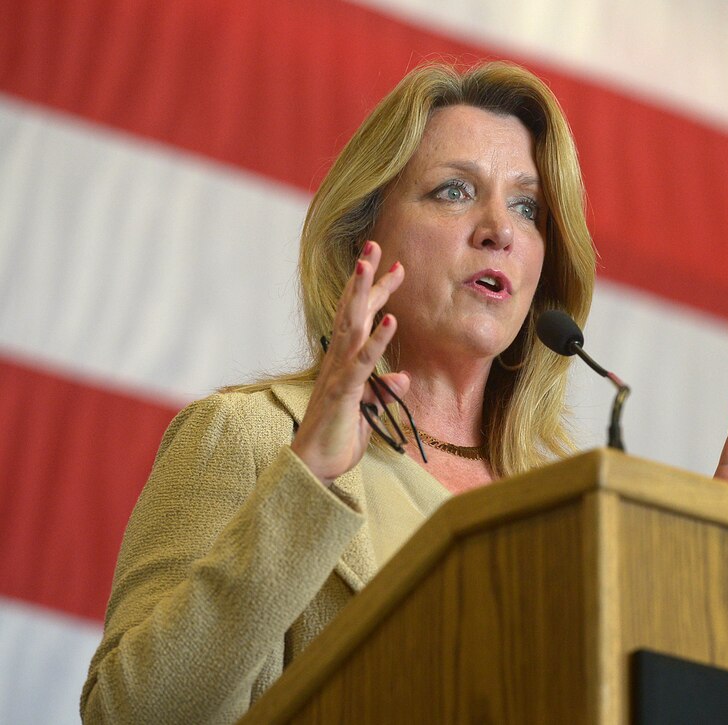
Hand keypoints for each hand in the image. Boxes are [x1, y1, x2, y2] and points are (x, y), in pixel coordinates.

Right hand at [291, 241, 406, 484]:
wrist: (315, 468)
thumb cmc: (339, 438)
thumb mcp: (370, 413)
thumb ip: (384, 393)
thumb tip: (403, 378)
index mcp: (345, 361)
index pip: (362, 319)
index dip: (378, 292)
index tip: (397, 267)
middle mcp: (338, 360)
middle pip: (352, 310)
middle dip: (364, 277)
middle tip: (375, 244)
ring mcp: (338, 373)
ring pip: (352, 325)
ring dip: (364, 293)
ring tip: (373, 263)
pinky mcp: (343, 392)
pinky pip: (362, 362)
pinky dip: (377, 341)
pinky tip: (391, 320)